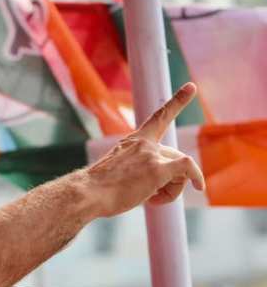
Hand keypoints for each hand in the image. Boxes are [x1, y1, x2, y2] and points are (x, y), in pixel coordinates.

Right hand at [80, 82, 205, 217]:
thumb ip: (134, 171)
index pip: (158, 118)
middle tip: (151, 197)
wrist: (87, 194)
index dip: (177, 102)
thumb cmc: (96, 190)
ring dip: (171, 188)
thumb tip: (148, 186)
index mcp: (132, 142)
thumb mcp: (114, 172)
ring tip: (150, 199)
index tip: (191, 87)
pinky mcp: (157, 169)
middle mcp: (143, 144)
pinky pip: (187, 169)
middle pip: (174, 157)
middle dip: (170, 179)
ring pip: (180, 169)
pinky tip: (199, 186)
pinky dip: (197, 177)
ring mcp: (151, 155)